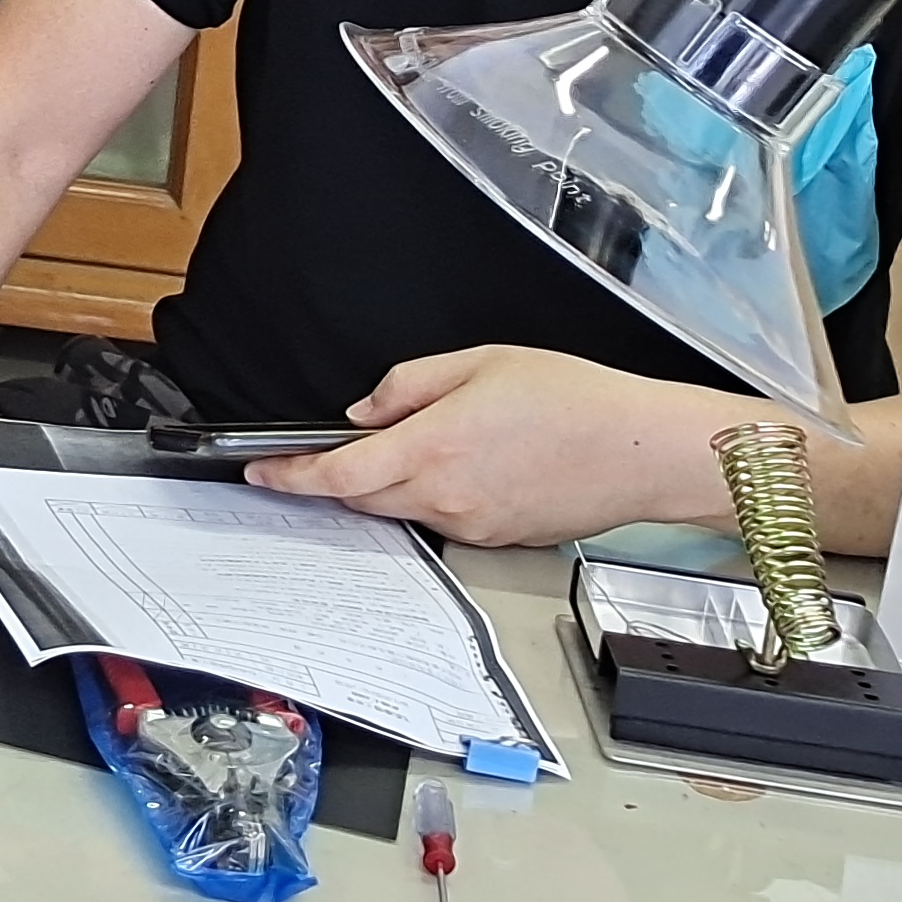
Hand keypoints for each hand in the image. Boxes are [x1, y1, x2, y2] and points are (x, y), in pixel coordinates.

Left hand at [246, 344, 742, 548]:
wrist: (641, 450)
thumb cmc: (574, 400)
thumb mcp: (480, 363)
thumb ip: (408, 385)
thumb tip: (365, 408)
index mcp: (433, 448)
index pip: (338, 473)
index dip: (289, 475)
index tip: (260, 471)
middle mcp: (446, 496)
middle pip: (361, 498)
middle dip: (334, 478)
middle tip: (326, 450)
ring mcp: (471, 525)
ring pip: (401, 510)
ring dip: (386, 486)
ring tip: (415, 447)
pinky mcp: (497, 538)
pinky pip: (442, 519)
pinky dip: (430, 496)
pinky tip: (463, 465)